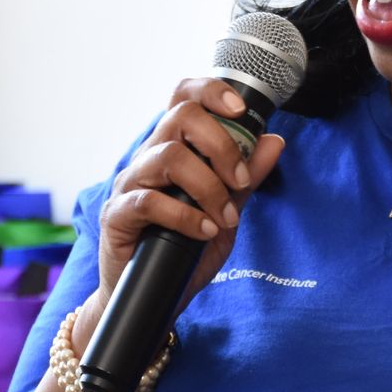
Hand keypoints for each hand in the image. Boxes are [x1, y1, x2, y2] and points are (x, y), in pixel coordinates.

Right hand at [93, 77, 284, 316]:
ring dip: (208, 186)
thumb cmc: (186, 251)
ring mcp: (130, 185)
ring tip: (225, 218)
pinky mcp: (117, 215)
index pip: (184, 98)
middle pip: (180, 116)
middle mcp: (149, 159)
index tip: (242, 112)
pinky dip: (186, 216)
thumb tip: (274, 142)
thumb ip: (246, 180)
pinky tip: (204, 232)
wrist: (154, 298)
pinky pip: (150, 201)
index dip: (211, 92)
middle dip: (222, 145)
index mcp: (173, 150)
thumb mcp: (226, 214)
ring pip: (168, 156)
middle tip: (240, 181)